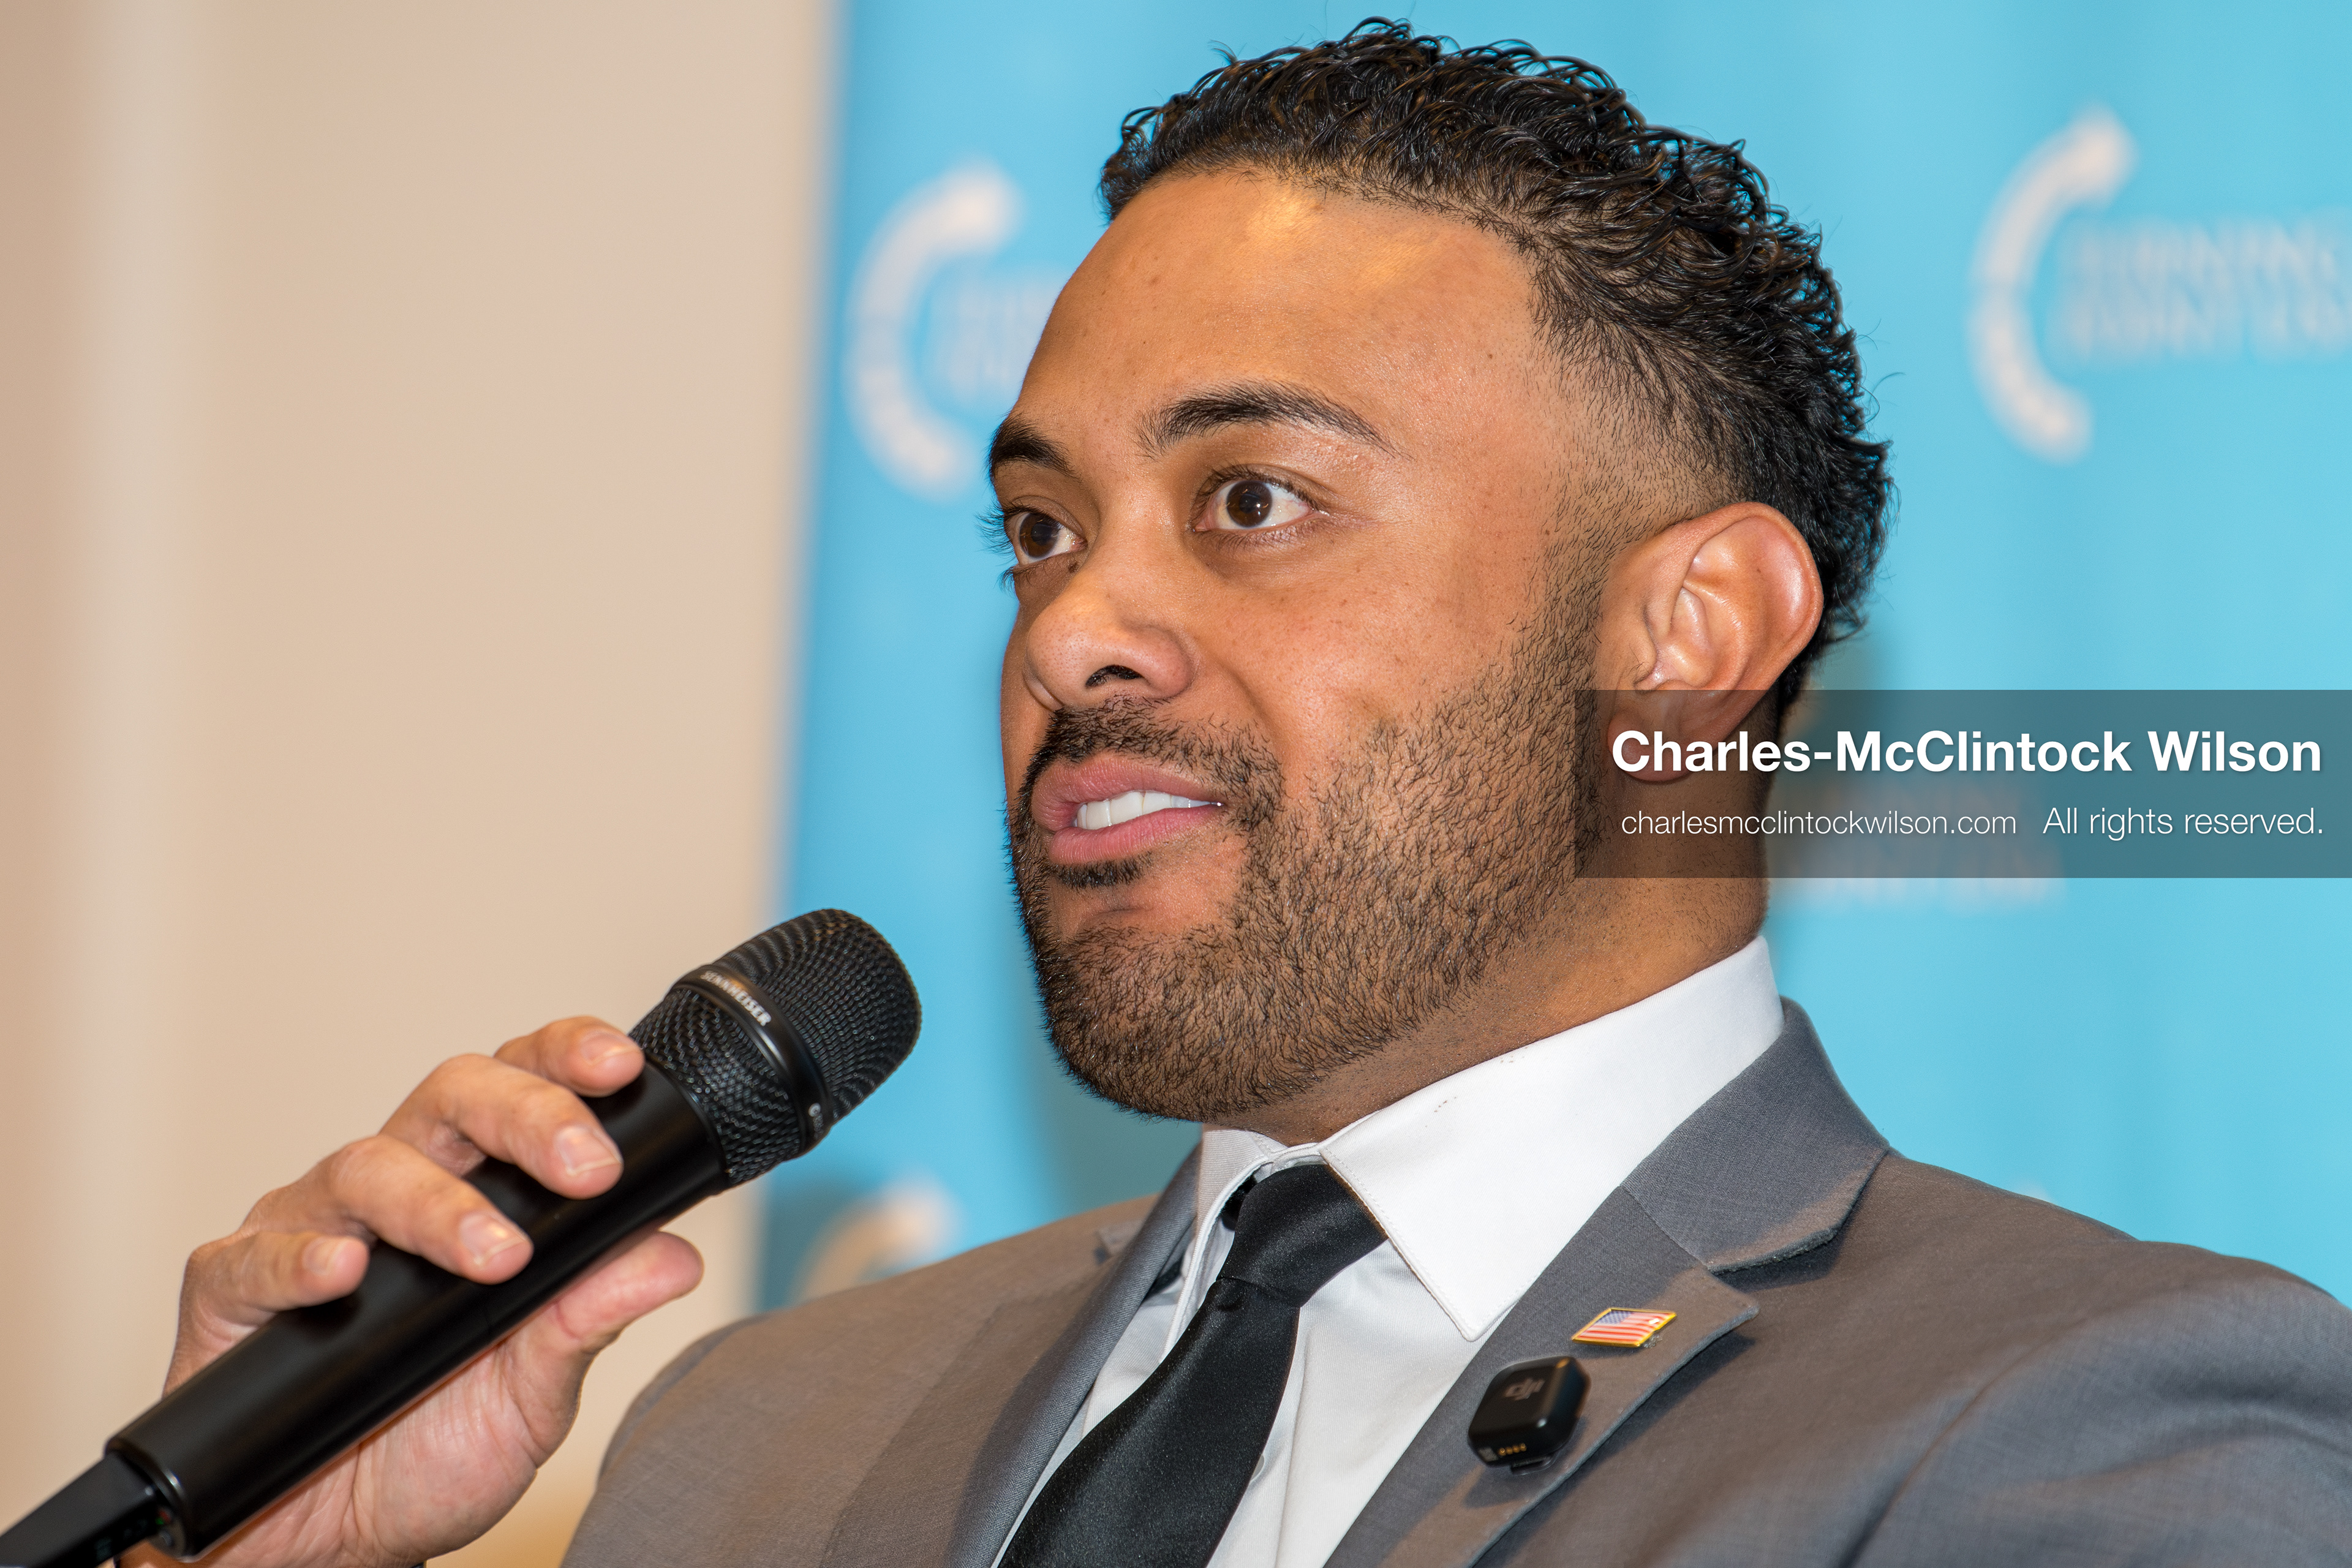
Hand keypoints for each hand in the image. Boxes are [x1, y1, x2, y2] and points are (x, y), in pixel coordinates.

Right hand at [128, 1020, 705, 1567]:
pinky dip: (300, 1258)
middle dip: (527, 1116)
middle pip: (452, 1097)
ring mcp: (309, 1228)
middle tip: (587, 1169)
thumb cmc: (436, 1445)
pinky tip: (344, 1273)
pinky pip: (254, 1254)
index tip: (621, 1068)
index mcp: (478, 1186)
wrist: (338, 1543)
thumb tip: (676, 1258)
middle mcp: (395, 1187)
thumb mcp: (536, 1391)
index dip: (565, 1059)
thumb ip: (593, 1318)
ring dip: (438, 1204)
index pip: (522, 1085)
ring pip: (366, 1167)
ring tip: (494, 1256)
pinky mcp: (230, 1289)